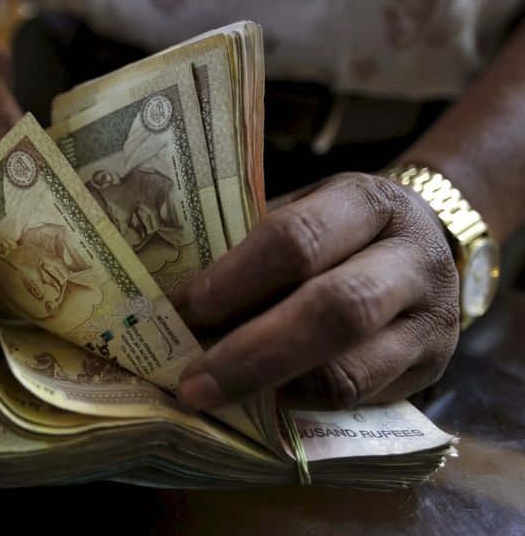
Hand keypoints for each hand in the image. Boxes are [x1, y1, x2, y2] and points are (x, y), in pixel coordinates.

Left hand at [175, 173, 460, 409]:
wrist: (426, 241)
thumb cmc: (339, 228)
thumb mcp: (306, 212)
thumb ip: (257, 251)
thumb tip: (177, 308)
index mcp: (369, 203)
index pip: (299, 239)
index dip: (234, 281)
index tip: (180, 312)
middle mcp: (412, 259)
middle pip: (337, 310)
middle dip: (252, 354)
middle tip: (193, 382)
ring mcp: (431, 319)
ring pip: (350, 371)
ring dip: (272, 391)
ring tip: (217, 397)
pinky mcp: (432, 368)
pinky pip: (358, 401)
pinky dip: (298, 406)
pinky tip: (257, 404)